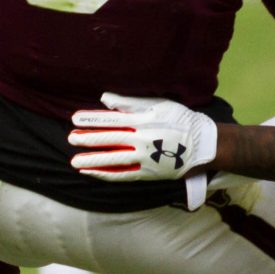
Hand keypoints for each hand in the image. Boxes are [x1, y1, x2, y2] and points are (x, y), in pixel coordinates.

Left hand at [67, 93, 217, 181]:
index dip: (92, 119)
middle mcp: (141, 139)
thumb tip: (105, 98)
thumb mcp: (159, 104)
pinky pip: (122, 175)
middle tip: (71, 139)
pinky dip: (105, 174)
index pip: (111, 118)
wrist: (203, 145)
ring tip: (74, 161)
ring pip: (112, 159)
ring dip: (92, 160)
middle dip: (87, 139)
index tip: (75, 118)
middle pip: (108, 139)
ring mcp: (144, 158)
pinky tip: (91, 172)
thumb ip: (130, 102)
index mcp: (143, 120)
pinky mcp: (147, 173)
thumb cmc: (181, 120)